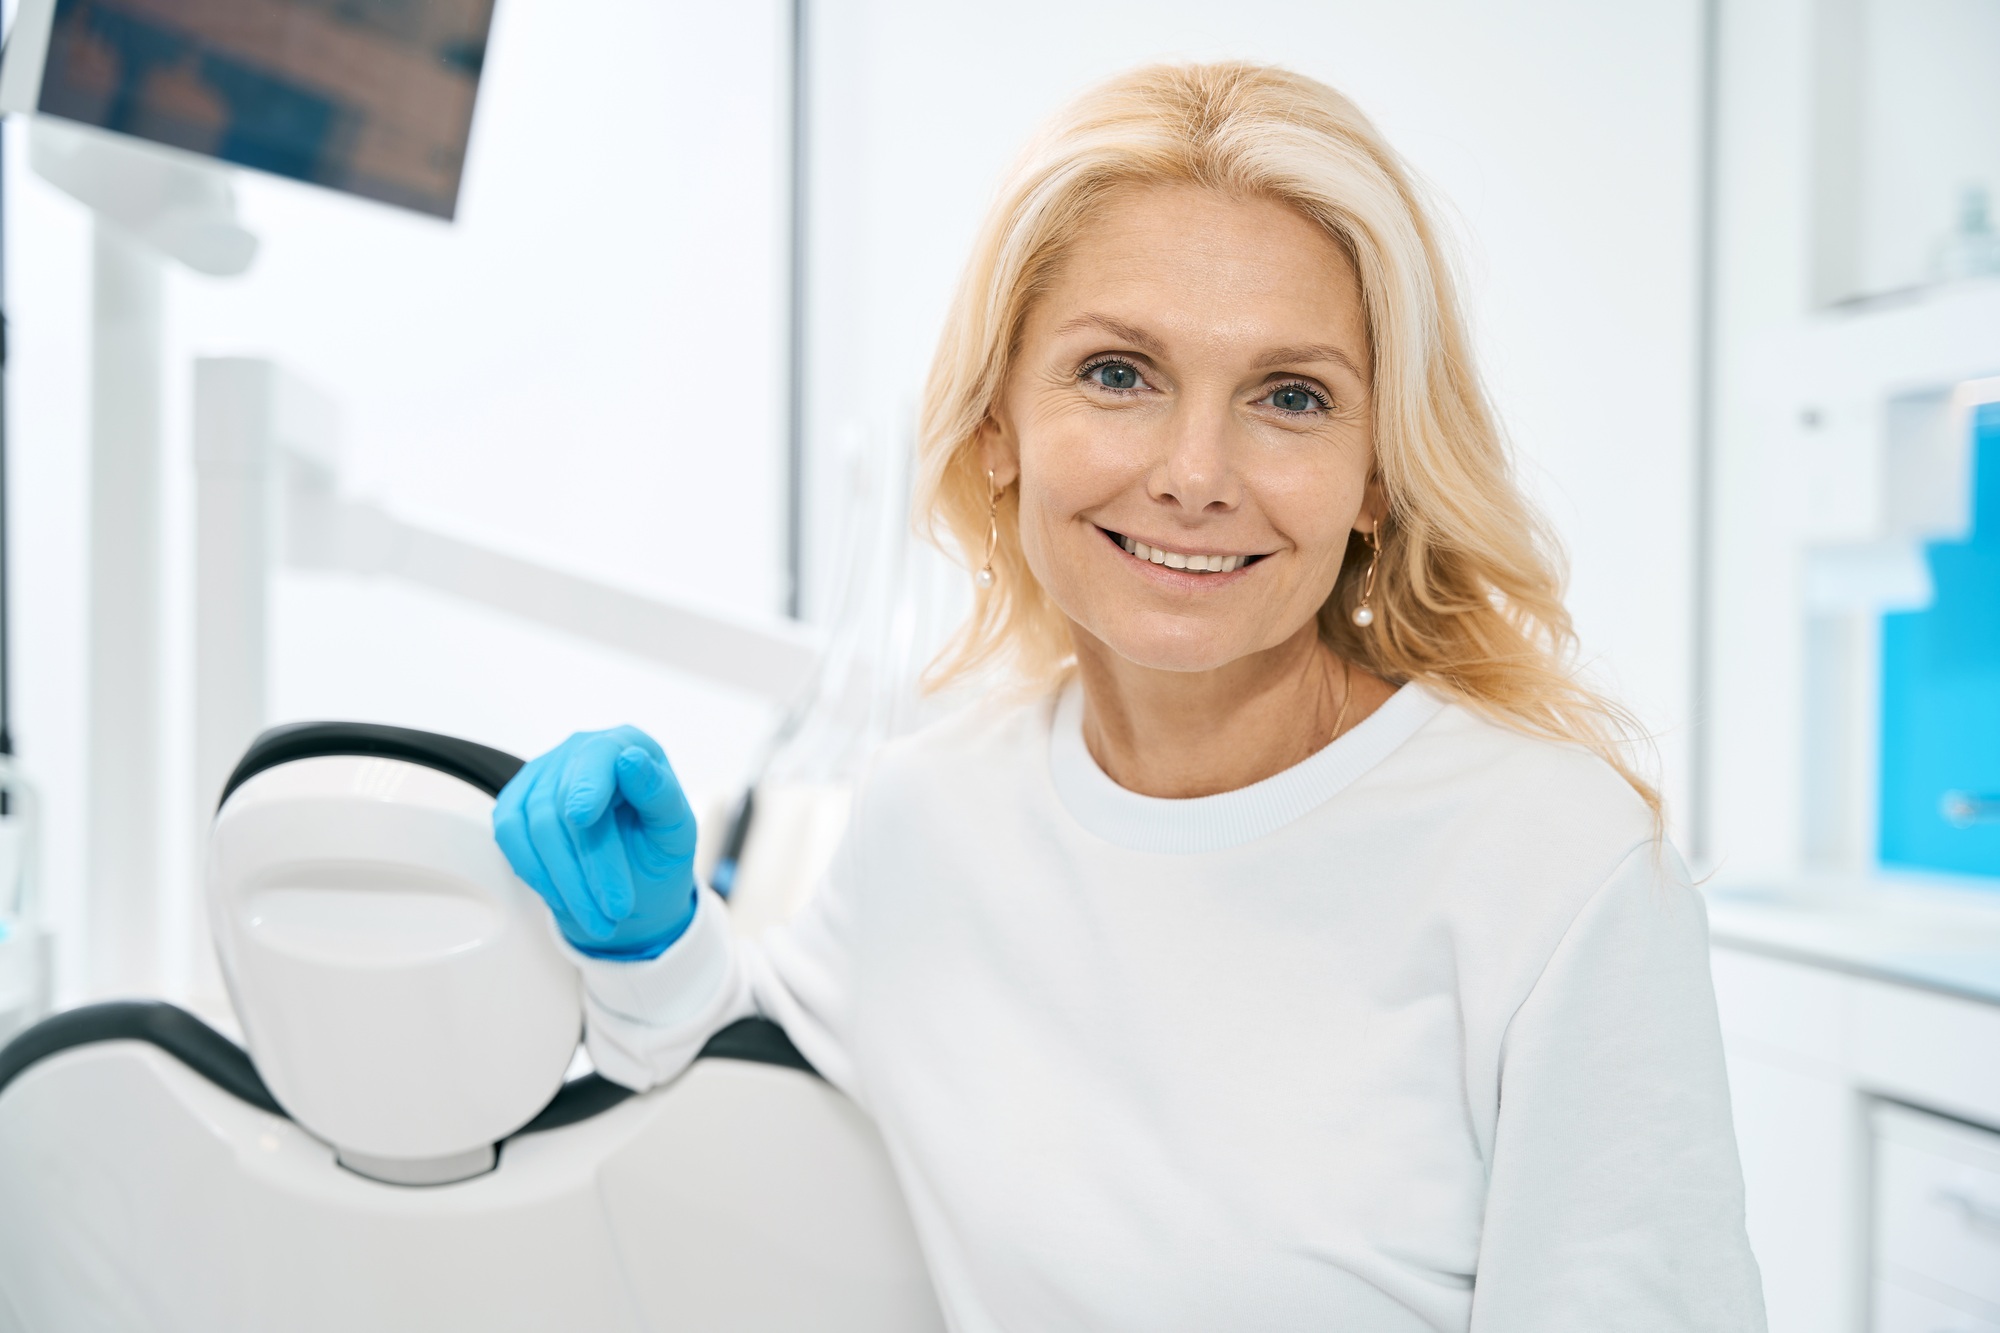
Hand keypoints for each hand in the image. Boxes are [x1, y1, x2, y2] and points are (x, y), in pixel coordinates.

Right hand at [492, 725, 697, 959]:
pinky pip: (510, 836)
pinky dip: (537, 874)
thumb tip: (631, 758)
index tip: (583, 818)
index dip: (589, 786)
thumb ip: (659, 794)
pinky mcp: (515, 804)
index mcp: (627, 744)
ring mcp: (543, 775)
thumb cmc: (657, 851)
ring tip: (598, 920)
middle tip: (616, 909)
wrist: (633, 885)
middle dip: (592, 864)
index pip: (600, 755)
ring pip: (537, 826)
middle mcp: (580, 751)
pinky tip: (564, 900)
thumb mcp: (675, 830)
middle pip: (567, 803)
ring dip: (567, 881)